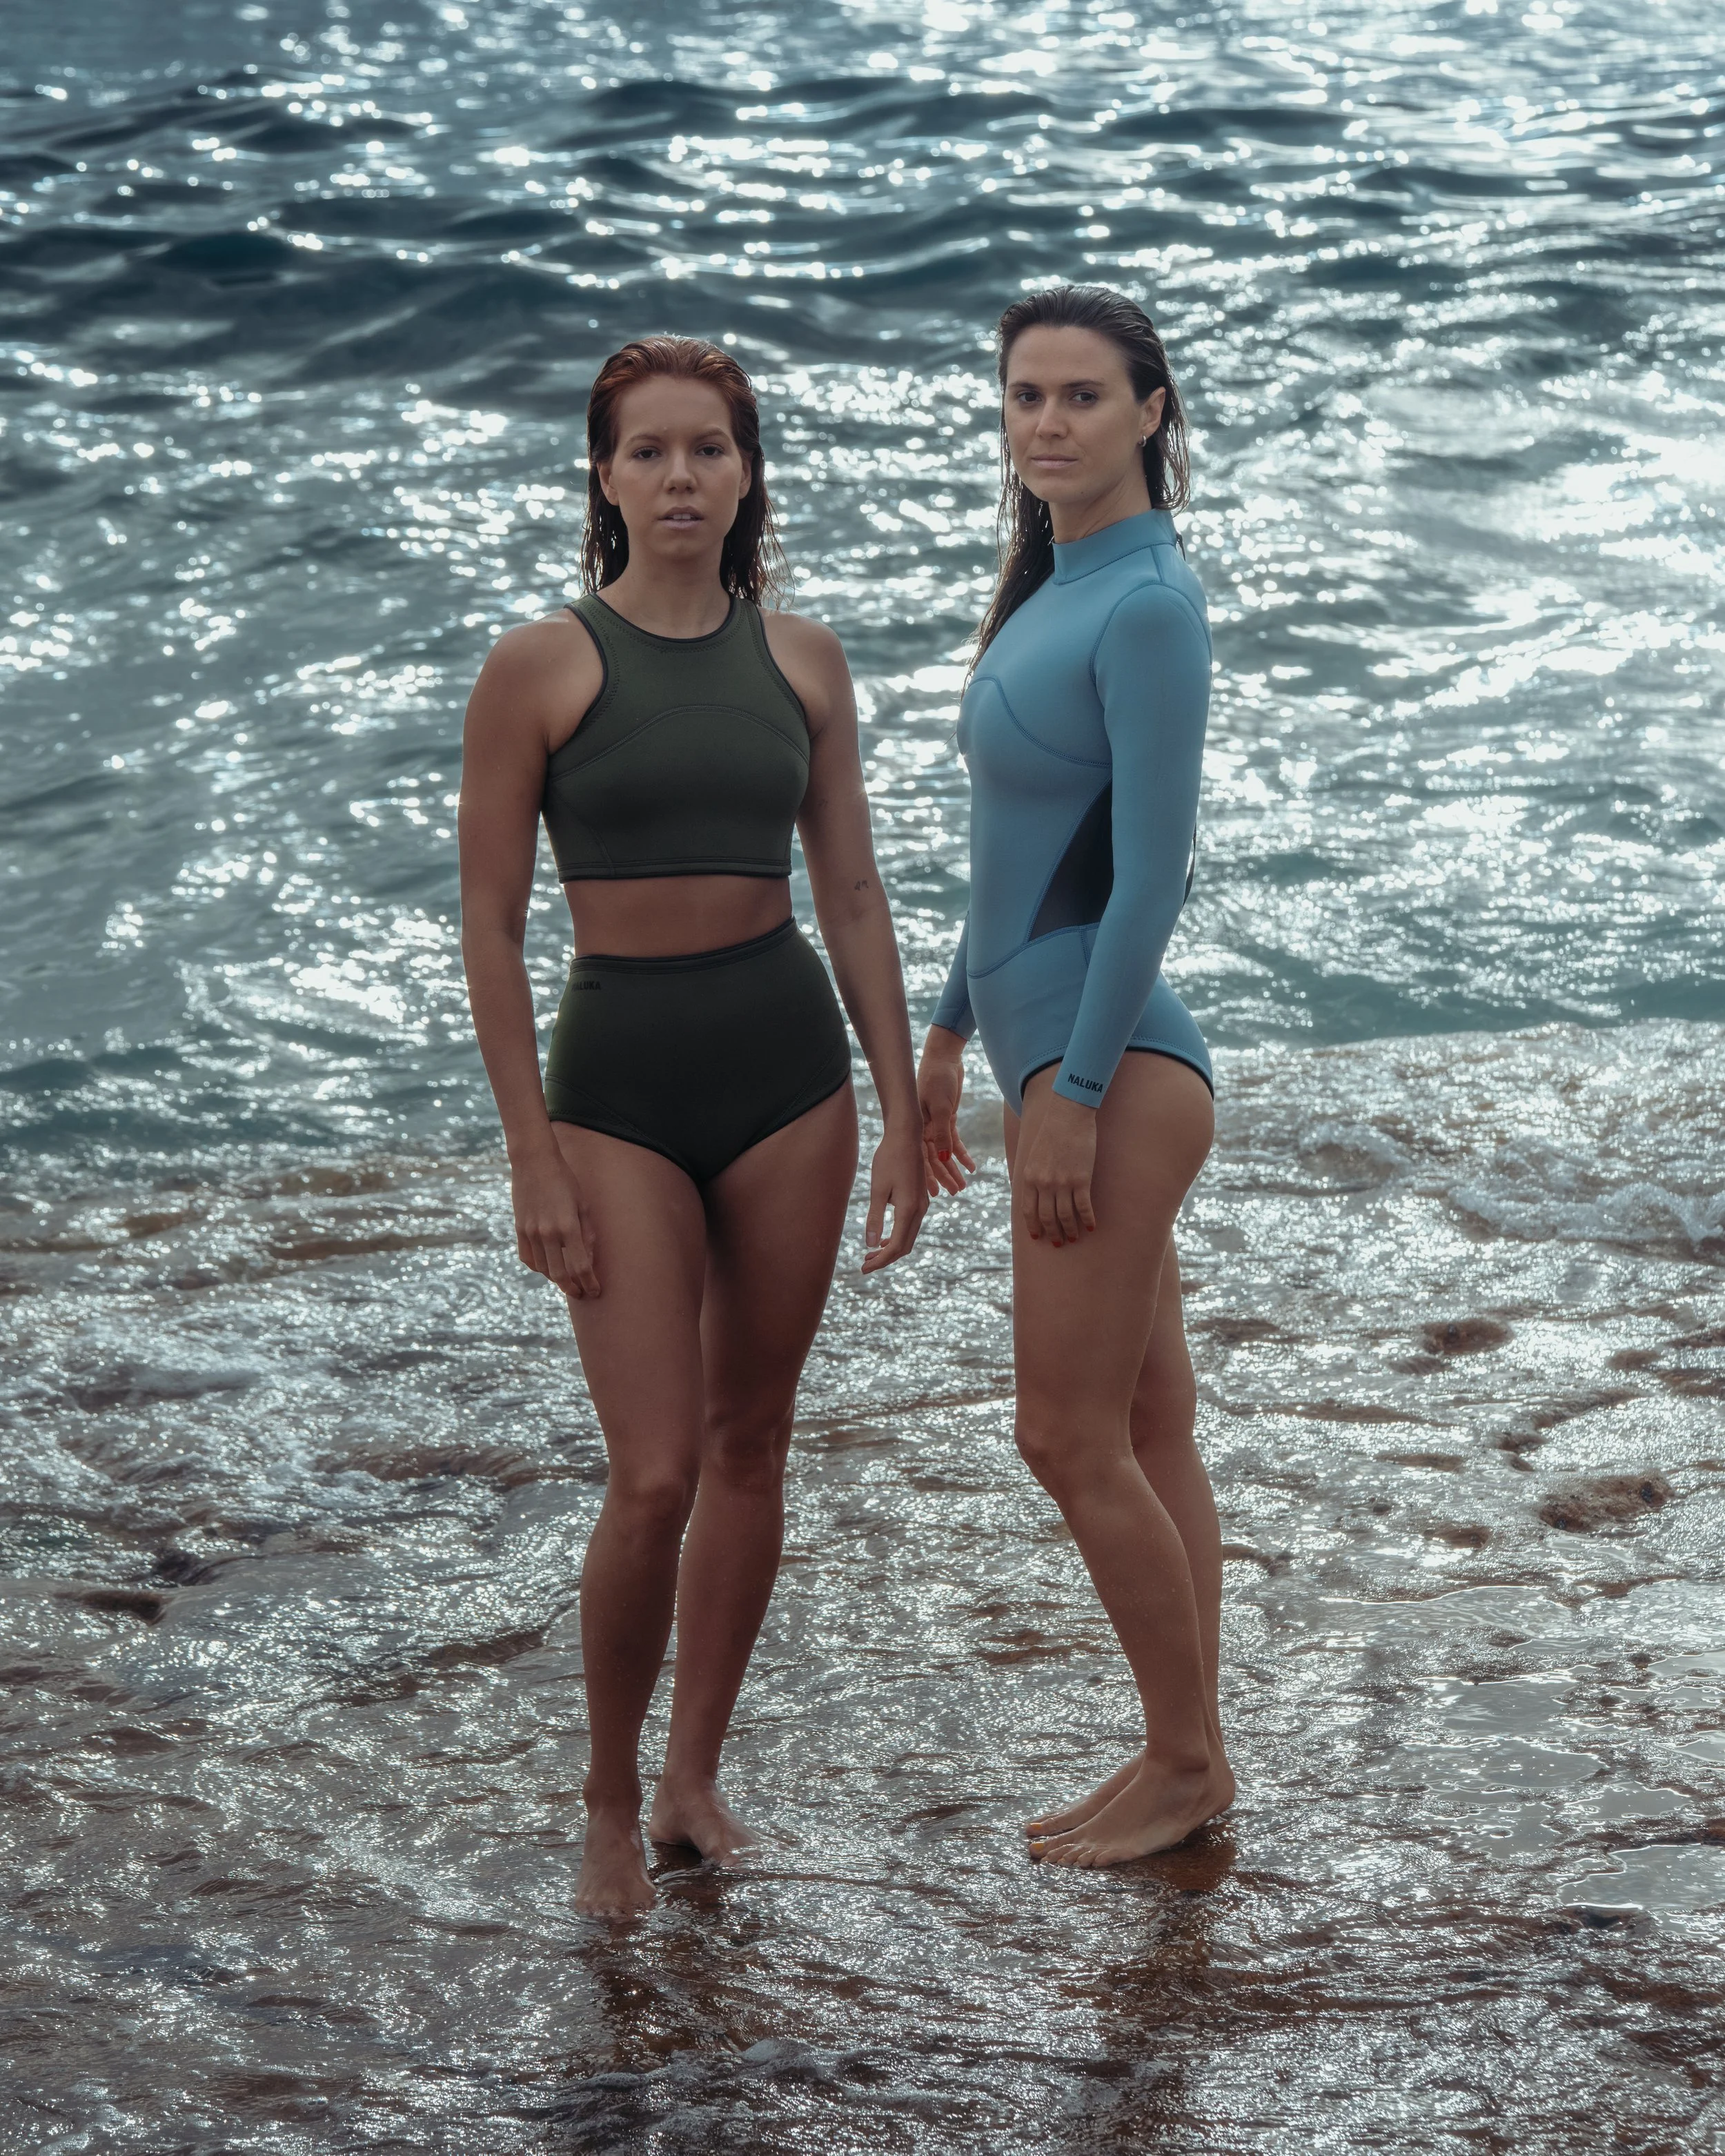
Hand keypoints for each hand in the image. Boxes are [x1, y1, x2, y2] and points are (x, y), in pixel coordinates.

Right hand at [509, 1143, 600, 1297]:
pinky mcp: (519, 1229)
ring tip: (567, 1281)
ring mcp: (530, 1232)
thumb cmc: (565, 1181)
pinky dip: (539, 1268)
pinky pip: (528, 1259)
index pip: (580, 1266)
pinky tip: (548, 1268)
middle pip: (560, 1274)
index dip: (589, 1283)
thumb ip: (587, 1234)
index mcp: (568, 1226)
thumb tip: (589, 1260)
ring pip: (543, 1269)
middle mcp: (547, 1233)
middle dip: (573, 1288)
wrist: (534, 1162)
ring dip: (556, 1279)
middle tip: (581, 1293)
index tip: (595, 1291)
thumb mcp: (583, 1204)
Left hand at [862, 1120, 930, 1271]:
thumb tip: (871, 1244)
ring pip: (909, 1237)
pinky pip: (911, 1226)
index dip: (881, 1261)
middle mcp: (920, 1210)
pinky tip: (883, 1237)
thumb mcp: (878, 1189)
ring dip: (892, 1248)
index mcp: (909, 1210)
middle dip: (886, 1258)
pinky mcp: (920, 1199)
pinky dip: (898, 1236)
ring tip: (871, 1253)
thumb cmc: (889, 1159)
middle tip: (865, 1264)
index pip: (896, 1247)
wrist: (906, 1136)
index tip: (864, 1268)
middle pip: (906, 1246)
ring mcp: (922, 1205)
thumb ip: (875, 1217)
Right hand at [918, 1027, 977, 1196]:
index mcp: (916, 1127)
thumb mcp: (941, 1106)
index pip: (921, 1157)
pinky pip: (954, 1141)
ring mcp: (936, 1124)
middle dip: (943, 1176)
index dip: (927, 1176)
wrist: (944, 1058)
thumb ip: (942, 1133)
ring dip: (954, 1169)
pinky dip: (962, 1153)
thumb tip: (942, 1158)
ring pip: (945, 1153)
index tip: (933, 1193)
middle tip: (954, 1192)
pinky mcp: (947, 1119)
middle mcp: (923, 1129)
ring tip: (962, 1185)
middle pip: (933, 1158)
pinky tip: (971, 1166)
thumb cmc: (937, 1079)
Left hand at [1015, 1090, 1096, 1247]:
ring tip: (1074, 1238)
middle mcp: (1043, 1184)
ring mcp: (1062, 1183)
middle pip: (1047, 1217)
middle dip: (1052, 1233)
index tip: (1037, 1237)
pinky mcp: (1081, 1180)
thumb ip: (1034, 1175)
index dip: (1034, 1226)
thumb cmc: (1052, 1133)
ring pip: (1065, 1217)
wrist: (1068, 1115)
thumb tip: (1036, 1193)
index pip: (1029, 1210)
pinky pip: (1083, 1207)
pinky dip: (1088, 1220)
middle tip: (1058, 1243)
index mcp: (1029, 1178)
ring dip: (1070, 1230)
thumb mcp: (1035, 1155)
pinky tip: (1092, 1227)